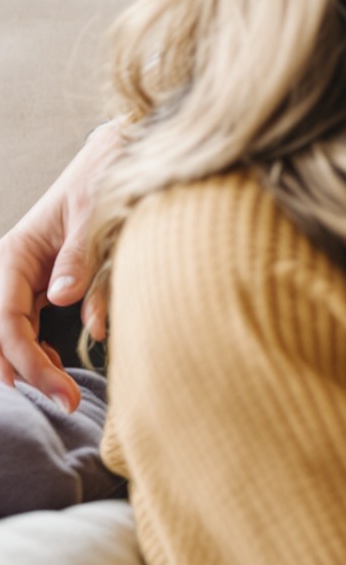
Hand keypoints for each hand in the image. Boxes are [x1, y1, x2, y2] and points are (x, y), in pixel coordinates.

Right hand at [0, 122, 122, 409]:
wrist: (115, 160)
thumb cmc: (103, 181)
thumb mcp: (94, 215)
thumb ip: (79, 258)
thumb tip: (60, 300)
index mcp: (13, 255)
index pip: (6, 322)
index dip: (27, 361)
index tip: (58, 390)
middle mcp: (10, 271)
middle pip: (2, 335)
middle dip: (26, 372)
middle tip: (65, 404)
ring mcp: (23, 279)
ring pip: (12, 334)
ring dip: (31, 366)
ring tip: (63, 395)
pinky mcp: (41, 285)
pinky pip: (29, 326)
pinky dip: (39, 350)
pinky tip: (57, 369)